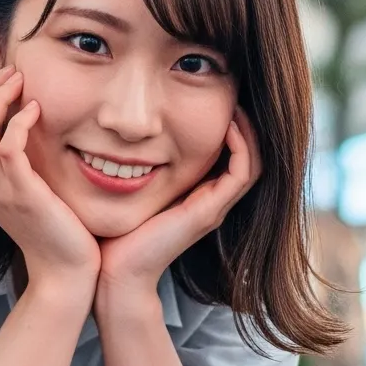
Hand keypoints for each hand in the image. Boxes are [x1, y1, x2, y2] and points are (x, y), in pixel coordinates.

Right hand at [0, 67, 100, 300]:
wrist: (65, 274)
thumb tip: (33, 126)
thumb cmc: (57, 230)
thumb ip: (26, 161)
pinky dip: (18, 123)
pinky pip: (8, 148)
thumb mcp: (32, 189)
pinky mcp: (22, 194)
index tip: (6, 76)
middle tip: (13, 71)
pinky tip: (36, 111)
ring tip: (20, 81)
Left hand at [94, 112, 260, 324]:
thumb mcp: (129, 188)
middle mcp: (210, 202)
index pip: (231, 155)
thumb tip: (117, 131)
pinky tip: (228, 125)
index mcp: (196, 196)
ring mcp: (212, 208)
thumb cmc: (114, 232)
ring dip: (248, 132)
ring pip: (252, 163)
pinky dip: (240, 147)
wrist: (113, 272)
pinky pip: (241, 174)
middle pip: (249, 157)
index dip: (233, 126)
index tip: (220, 97)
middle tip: (236, 94)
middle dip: (246, 124)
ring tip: (237, 105)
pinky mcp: (208, 213)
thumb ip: (133, 165)